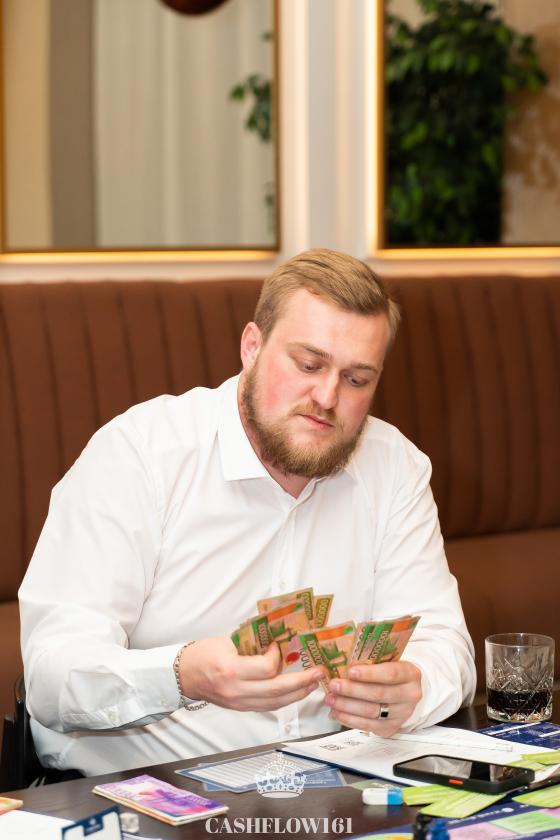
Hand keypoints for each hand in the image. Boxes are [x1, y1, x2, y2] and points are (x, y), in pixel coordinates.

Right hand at [178, 637, 322, 711]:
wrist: (183, 675)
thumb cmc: (202, 654)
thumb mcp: (226, 642)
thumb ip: (251, 644)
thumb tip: (277, 640)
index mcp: (231, 670)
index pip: (266, 669)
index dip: (278, 657)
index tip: (278, 647)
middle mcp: (236, 690)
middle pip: (276, 691)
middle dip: (302, 682)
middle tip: (318, 672)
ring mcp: (238, 702)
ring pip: (275, 703)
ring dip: (297, 694)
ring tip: (312, 684)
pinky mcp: (239, 708)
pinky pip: (266, 707)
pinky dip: (283, 700)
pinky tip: (294, 693)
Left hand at [324, 660, 421, 735]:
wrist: (406, 693)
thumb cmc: (392, 674)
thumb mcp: (388, 662)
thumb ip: (372, 662)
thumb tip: (344, 664)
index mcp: (410, 674)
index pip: (391, 674)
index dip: (369, 673)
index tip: (350, 671)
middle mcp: (409, 695)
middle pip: (378, 694)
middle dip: (352, 690)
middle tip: (334, 685)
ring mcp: (402, 714)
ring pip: (371, 711)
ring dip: (347, 706)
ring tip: (331, 699)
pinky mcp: (391, 728)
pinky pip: (368, 725)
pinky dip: (349, 719)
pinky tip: (337, 712)